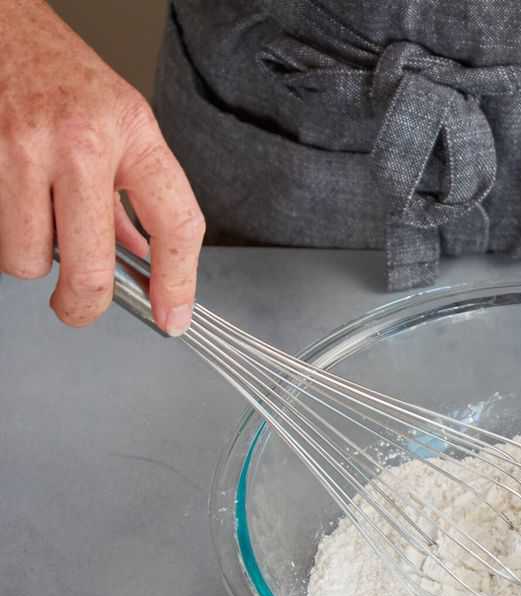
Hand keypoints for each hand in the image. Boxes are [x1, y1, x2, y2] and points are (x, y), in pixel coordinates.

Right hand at [0, 0, 203, 333]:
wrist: (4, 26)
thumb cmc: (65, 78)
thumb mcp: (123, 128)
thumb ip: (135, 199)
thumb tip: (145, 268)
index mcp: (130, 133)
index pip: (175, 224)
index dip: (178, 282)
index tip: (173, 316)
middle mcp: (77, 142)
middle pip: (89, 267)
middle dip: (85, 304)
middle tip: (82, 306)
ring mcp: (19, 150)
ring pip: (29, 259)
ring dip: (34, 257)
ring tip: (39, 221)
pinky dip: (7, 232)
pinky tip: (17, 201)